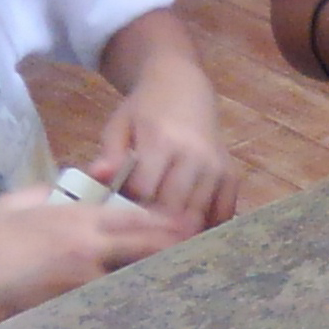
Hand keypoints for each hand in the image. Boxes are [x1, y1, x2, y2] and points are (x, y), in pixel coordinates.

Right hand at [0, 187, 198, 326]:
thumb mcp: (21, 203)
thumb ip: (56, 192)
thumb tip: (80, 187)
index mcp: (77, 221)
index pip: (135, 220)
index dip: (167, 222)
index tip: (191, 221)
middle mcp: (92, 253)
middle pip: (148, 249)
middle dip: (176, 248)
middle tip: (202, 248)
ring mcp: (89, 283)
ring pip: (137, 276)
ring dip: (158, 273)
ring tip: (184, 272)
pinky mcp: (82, 307)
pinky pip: (117, 298)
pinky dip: (134, 295)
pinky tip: (150, 297)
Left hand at [94, 69, 238, 227]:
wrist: (183, 89)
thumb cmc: (145, 111)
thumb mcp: (120, 126)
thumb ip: (110, 154)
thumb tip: (97, 177)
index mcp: (161, 140)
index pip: (145, 190)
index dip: (131, 206)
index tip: (121, 213)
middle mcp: (194, 156)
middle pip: (174, 208)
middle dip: (155, 225)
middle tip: (141, 235)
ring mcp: (216, 168)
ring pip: (198, 216)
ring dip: (180, 232)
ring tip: (162, 238)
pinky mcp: (231, 177)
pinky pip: (222, 214)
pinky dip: (206, 228)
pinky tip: (190, 231)